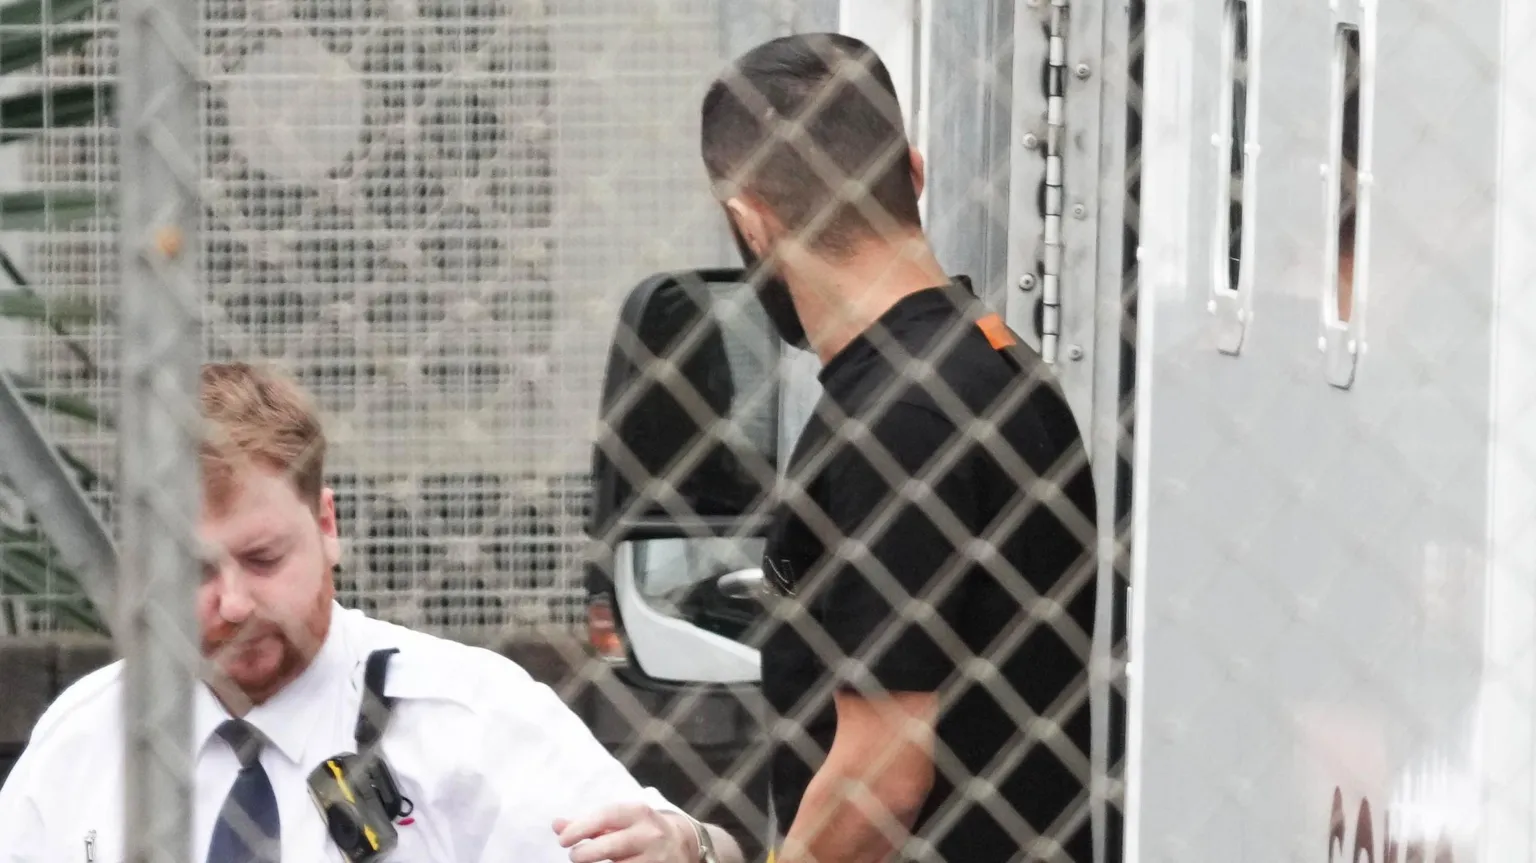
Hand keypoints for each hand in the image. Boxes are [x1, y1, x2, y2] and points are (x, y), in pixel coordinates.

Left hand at [553, 802, 696, 862]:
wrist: (682, 843)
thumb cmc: (641, 829)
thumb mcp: (620, 820)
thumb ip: (589, 823)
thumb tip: (557, 825)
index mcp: (638, 813)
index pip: (605, 816)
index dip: (581, 828)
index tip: (563, 840)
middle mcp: (649, 835)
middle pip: (610, 846)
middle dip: (585, 855)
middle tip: (576, 857)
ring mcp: (655, 859)